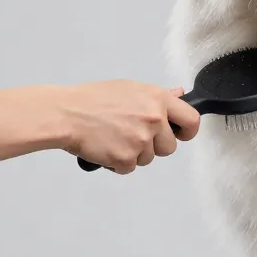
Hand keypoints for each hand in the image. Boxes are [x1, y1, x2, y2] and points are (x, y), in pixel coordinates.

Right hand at [56, 81, 200, 173]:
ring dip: (135, 153)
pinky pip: (130, 167)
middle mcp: (154, 119)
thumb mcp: (130, 89)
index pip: (191, 120)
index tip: (179, 135)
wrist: (65, 114)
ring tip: (115, 137)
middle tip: (133, 135)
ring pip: (150, 158)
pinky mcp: (126, 158)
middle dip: (155, 146)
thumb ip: (157, 97)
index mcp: (158, 99)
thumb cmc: (93, 99)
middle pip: (170, 147)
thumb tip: (178, 94)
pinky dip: (119, 162)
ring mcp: (141, 140)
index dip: (187, 131)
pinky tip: (107, 147)